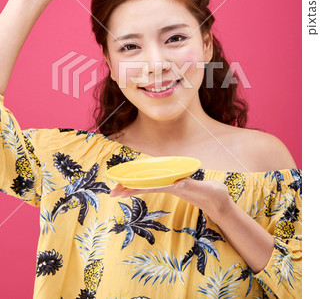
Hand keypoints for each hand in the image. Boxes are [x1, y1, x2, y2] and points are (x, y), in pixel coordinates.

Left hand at [110, 177, 231, 221]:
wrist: (221, 204)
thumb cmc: (214, 196)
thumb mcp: (205, 189)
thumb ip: (192, 185)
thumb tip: (177, 183)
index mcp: (173, 187)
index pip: (149, 186)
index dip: (134, 187)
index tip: (119, 190)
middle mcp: (171, 187)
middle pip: (146, 187)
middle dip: (129, 188)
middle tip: (112, 192)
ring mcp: (174, 187)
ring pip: (150, 185)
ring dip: (136, 186)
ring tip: (121, 188)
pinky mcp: (179, 186)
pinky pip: (159, 183)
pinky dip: (148, 182)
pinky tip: (143, 182)